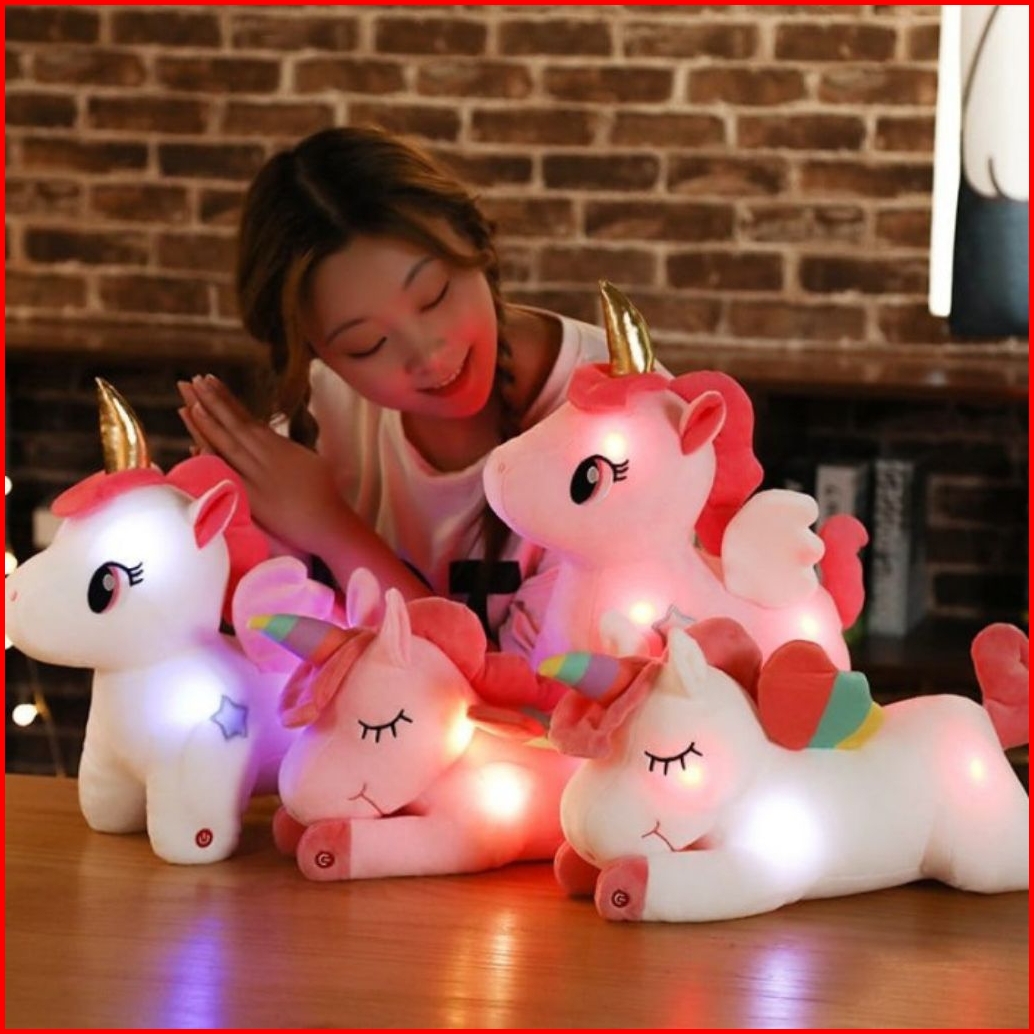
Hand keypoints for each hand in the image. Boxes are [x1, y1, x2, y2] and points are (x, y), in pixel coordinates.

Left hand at [176, 375, 341, 553]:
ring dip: (209, 424)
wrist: (330, 523)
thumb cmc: (325, 495)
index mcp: (280, 447)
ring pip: (229, 445)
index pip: (246, 418)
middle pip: (234, 425)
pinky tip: (196, 445)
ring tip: (189, 402)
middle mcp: (268, 458)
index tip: (210, 381)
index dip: (226, 399)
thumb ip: (288, 450)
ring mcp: (260, 478)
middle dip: (212, 402)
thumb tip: (276, 443)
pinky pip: (230, 477)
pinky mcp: (255, 499)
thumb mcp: (310, 462)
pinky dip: (214, 461)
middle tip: (191, 381)